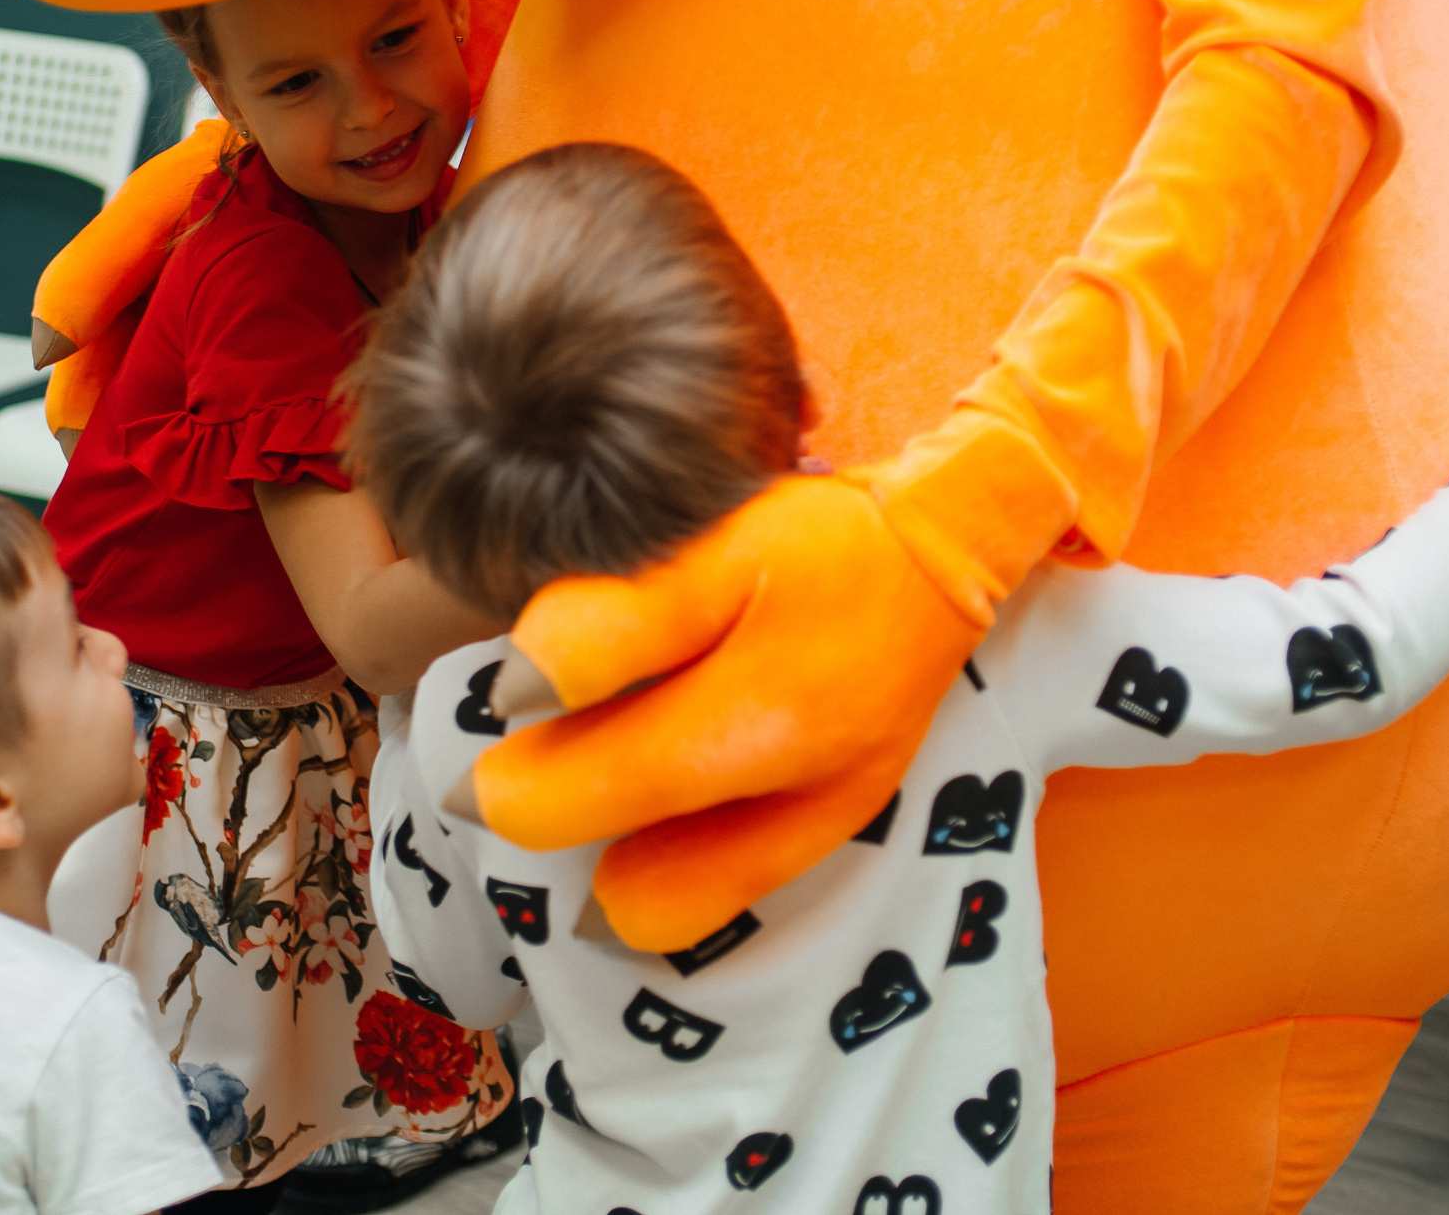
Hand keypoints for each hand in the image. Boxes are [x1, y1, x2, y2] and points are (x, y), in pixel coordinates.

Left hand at [470, 477, 972, 951]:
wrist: (947, 551)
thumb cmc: (818, 539)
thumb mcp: (714, 547)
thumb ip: (613, 624)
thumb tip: (517, 693)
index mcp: (755, 723)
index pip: (585, 798)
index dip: (514, 780)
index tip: (501, 732)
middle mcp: (798, 802)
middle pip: (626, 885)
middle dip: (562, 823)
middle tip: (543, 750)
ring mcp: (826, 827)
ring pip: (674, 909)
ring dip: (614, 862)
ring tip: (603, 769)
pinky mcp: (840, 828)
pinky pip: (723, 892)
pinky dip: (670, 865)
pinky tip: (660, 796)